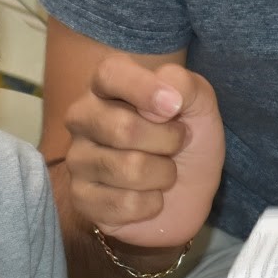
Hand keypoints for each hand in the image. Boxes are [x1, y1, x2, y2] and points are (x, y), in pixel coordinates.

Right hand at [61, 56, 223, 249]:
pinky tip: (147, 196)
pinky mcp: (81, 198)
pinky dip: (151, 204)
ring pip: (129, 169)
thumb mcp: (199, 104)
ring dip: (163, 175)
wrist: (187, 195)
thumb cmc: (187, 143)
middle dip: (167, 142)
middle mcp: (83, 117)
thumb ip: (183, 84)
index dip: (143, 89)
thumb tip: (165, 98)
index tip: (174, 107)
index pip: (109, 74)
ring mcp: (77, 159)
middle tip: (176, 145)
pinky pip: (125, 204)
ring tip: (162, 172)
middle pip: (123, 128)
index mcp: (107, 86)